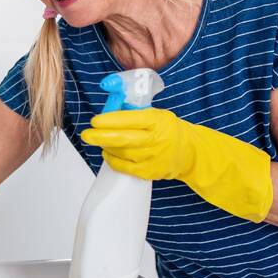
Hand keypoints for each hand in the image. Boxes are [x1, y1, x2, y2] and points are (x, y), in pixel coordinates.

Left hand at [80, 107, 273, 222]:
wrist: (190, 152)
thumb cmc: (168, 129)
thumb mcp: (156, 114)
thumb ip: (133, 110)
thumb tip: (108, 105)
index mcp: (158, 121)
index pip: (131, 119)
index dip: (110, 120)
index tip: (96, 120)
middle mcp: (156, 140)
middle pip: (123, 139)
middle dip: (101, 136)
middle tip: (87, 134)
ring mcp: (153, 158)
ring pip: (121, 153)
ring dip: (106, 147)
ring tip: (99, 140)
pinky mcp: (149, 172)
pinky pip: (124, 167)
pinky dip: (113, 159)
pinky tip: (109, 153)